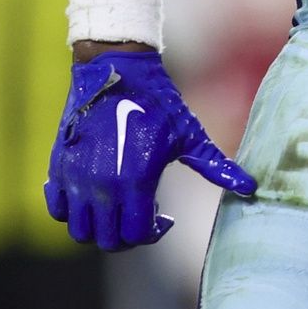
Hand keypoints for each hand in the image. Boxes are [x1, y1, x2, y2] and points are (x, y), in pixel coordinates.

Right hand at [44, 50, 255, 251]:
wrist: (115, 67)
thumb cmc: (157, 101)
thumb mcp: (189, 134)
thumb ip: (216, 166)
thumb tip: (250, 187)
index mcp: (135, 180)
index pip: (137, 234)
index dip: (154, 233)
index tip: (165, 216)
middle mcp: (101, 185)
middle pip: (108, 240)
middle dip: (129, 236)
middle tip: (142, 217)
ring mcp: (75, 177)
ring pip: (80, 231)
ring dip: (100, 228)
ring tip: (119, 208)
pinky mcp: (58, 167)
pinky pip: (57, 209)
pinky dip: (73, 211)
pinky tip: (95, 195)